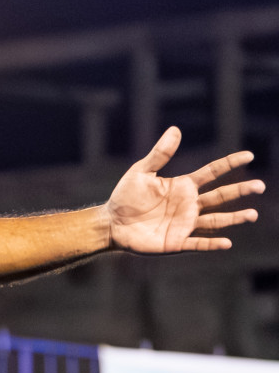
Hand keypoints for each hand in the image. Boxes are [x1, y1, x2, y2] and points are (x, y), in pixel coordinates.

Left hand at [105, 126, 261, 252]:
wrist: (111, 223)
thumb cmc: (125, 196)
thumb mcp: (141, 172)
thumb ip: (160, 154)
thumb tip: (175, 129)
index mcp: (183, 186)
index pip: (212, 172)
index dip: (230, 164)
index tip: (249, 155)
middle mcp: (189, 205)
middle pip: (220, 196)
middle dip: (240, 191)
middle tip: (260, 186)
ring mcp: (185, 224)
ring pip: (216, 220)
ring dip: (234, 218)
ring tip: (252, 214)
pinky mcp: (176, 242)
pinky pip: (198, 243)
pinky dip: (212, 243)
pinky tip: (227, 242)